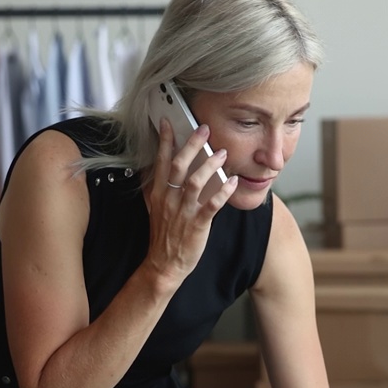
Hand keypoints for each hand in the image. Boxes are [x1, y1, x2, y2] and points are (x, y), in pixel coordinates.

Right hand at [143, 118, 238, 287]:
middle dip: (191, 145)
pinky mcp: (197, 225)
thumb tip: (155, 169)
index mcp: (159, 194)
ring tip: (222, 152)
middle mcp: (170, 199)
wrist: (164, 265)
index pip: (160, 162)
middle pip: (178, 166)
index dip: (164, 141)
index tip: (168, 123)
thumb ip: (156, 188)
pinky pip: (212, 205)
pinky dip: (223, 192)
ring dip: (209, 165)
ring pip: (195, 182)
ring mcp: (184, 212)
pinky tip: (232, 182)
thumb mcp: (154, 209)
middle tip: (203, 129)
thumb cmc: (163, 236)